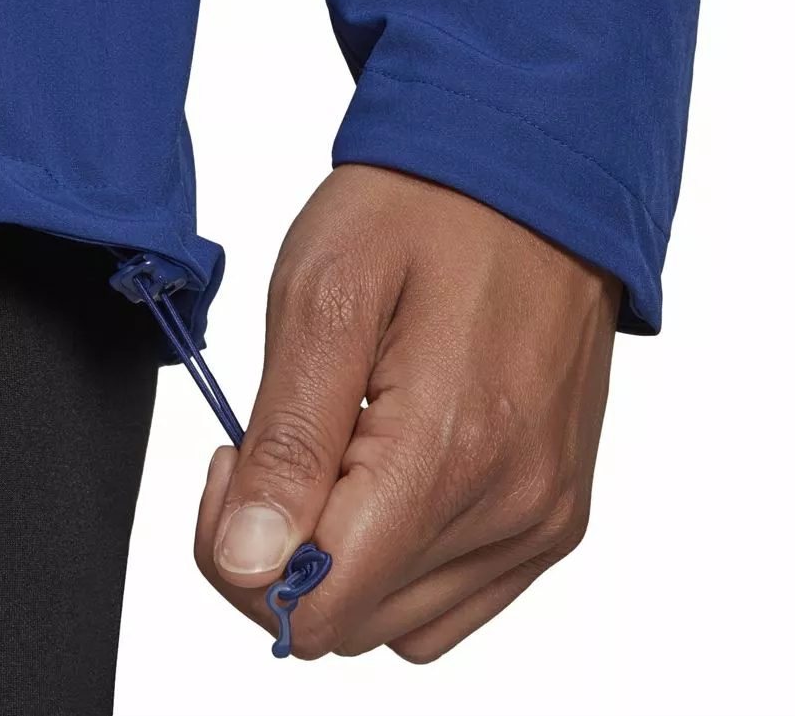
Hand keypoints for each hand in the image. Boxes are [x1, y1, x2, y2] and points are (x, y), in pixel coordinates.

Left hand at [194, 163, 619, 661]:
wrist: (528, 170)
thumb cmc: (422, 209)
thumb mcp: (322, 295)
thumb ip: (287, 442)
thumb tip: (248, 564)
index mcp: (447, 451)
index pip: (317, 605)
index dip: (244, 553)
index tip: (237, 459)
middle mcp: (513, 504)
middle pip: (354, 623)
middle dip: (284, 553)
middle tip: (276, 442)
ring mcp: (544, 514)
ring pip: (404, 620)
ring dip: (344, 559)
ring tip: (338, 447)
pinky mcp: (558, 509)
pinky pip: (459, 595)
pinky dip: (402, 559)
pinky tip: (386, 471)